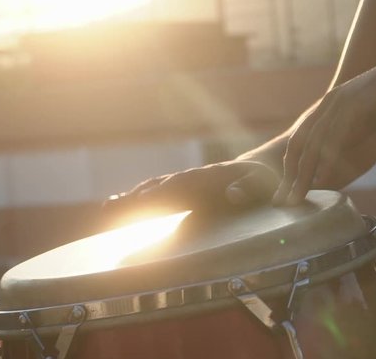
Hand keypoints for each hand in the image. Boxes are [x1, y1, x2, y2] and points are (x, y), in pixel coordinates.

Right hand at [103, 160, 280, 220]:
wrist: (261, 169)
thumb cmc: (265, 179)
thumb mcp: (264, 183)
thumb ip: (249, 188)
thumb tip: (232, 195)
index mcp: (210, 178)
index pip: (182, 184)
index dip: (163, 192)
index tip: (143, 200)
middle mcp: (194, 180)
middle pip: (161, 187)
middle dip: (138, 197)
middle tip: (112, 207)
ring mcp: (188, 186)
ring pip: (156, 189)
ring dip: (134, 198)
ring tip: (110, 207)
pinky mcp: (187, 194)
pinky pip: (161, 196)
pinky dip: (142, 199)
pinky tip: (124, 205)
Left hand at [273, 49, 375, 204]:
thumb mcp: (366, 115)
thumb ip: (351, 132)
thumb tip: (343, 155)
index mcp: (328, 106)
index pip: (299, 140)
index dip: (289, 166)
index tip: (285, 189)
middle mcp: (328, 105)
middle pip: (298, 145)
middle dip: (288, 176)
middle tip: (282, 201)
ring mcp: (341, 106)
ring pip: (313, 146)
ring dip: (301, 175)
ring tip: (295, 198)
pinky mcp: (357, 109)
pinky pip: (336, 141)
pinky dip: (326, 164)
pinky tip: (321, 182)